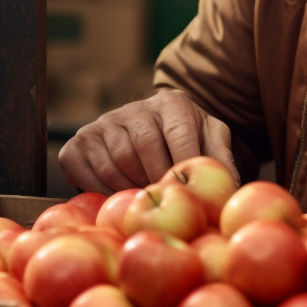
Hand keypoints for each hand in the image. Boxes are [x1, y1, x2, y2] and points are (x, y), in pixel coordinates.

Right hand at [57, 87, 238, 193]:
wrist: (147, 137)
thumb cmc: (186, 143)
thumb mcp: (210, 142)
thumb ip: (221, 159)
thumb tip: (230, 187)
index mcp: (172, 103)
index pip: (179, 132)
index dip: (183, 164)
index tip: (187, 190)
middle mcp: (135, 107)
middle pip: (144, 147)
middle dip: (157, 179)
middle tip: (165, 202)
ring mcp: (102, 123)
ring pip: (116, 162)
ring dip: (132, 188)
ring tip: (144, 198)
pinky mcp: (77, 144)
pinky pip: (86, 173)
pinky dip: (102, 191)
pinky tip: (117, 196)